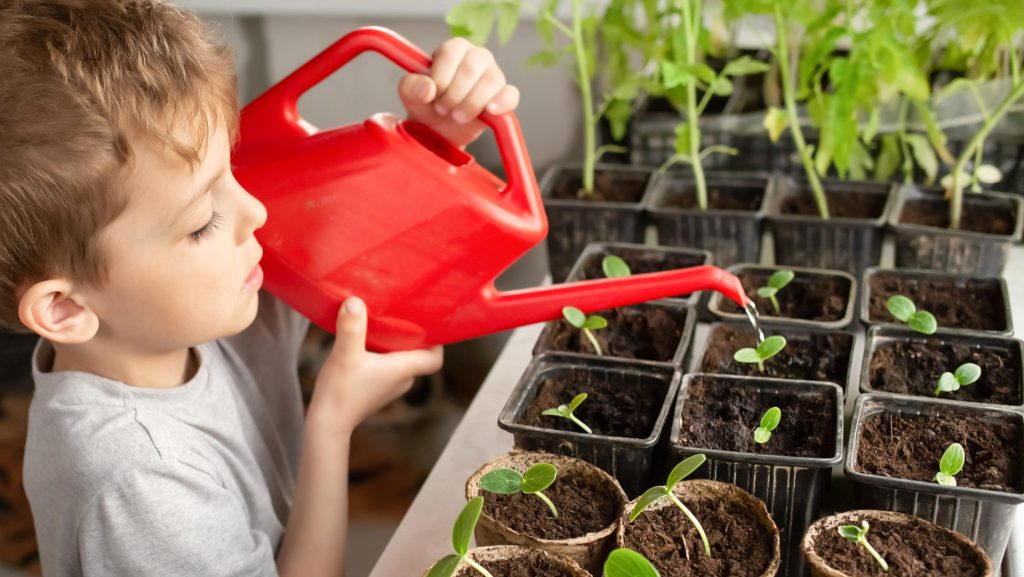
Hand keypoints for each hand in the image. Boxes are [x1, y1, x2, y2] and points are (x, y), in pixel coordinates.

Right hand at [308, 297, 442, 435]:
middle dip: (411, 336)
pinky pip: (388, 367)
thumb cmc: (340, 391)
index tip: (428, 323)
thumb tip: (355, 302)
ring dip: (394, 344)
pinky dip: (382, 354)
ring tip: (381, 324)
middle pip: (418, 355)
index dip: (437, 342)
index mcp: (404, 370)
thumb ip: (352, 327)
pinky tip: (365, 343)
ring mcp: (390, 387)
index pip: (435, 358)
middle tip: (399, 314)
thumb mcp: (345, 354)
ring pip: (401, 361)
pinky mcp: (376, 390)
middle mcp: (403, 380)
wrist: (327, 424)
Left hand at [398, 37, 519, 148]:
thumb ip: (411, 87)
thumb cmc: (427, 106)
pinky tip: (489, 111)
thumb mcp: (410, 96)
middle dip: (454, 94)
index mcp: (454, 49)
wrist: (440, 131)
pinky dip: (501, 103)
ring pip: (491, 80)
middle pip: (472, 67)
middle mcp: (477, 57)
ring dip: (472, 103)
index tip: (433, 95)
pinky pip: (510, 95)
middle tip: (443, 110)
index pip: (451, 52)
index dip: (441, 77)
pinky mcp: (505, 95)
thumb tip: (427, 87)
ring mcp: (494, 75)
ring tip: (457, 116)